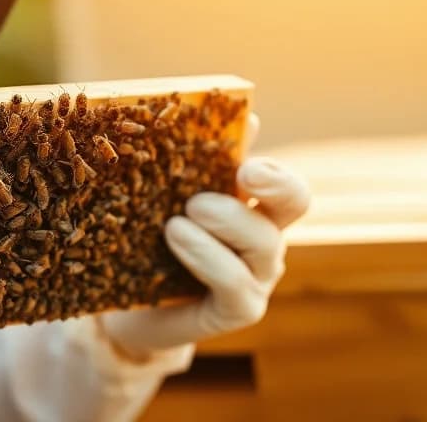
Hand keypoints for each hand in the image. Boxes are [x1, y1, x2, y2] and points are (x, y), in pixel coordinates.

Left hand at [99, 114, 309, 356]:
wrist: (130, 309)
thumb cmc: (150, 245)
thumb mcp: (164, 197)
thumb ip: (193, 159)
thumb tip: (233, 117)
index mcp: (253, 205)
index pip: (286, 181)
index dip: (275, 167)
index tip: (245, 160)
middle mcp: (264, 239)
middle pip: (296, 202)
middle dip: (275, 181)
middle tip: (242, 172)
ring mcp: (257, 277)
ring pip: (262, 240)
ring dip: (224, 219)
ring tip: (176, 217)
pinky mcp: (240, 309)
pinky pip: (235, 281)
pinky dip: (206, 256)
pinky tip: (175, 237)